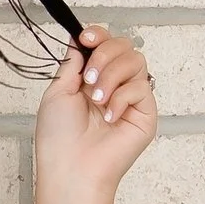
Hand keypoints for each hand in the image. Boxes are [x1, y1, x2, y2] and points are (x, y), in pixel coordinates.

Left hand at [35, 24, 156, 197]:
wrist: (71, 168)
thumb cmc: (59, 137)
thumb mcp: (59, 91)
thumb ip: (74, 63)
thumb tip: (80, 37)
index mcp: (91, 79)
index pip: (105, 43)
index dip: (99, 35)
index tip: (86, 37)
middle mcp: (113, 85)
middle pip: (124, 46)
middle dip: (104, 55)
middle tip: (89, 79)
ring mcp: (131, 98)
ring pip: (135, 60)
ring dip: (112, 75)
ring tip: (96, 99)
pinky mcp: (145, 113)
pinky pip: (141, 87)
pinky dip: (121, 98)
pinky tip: (109, 117)